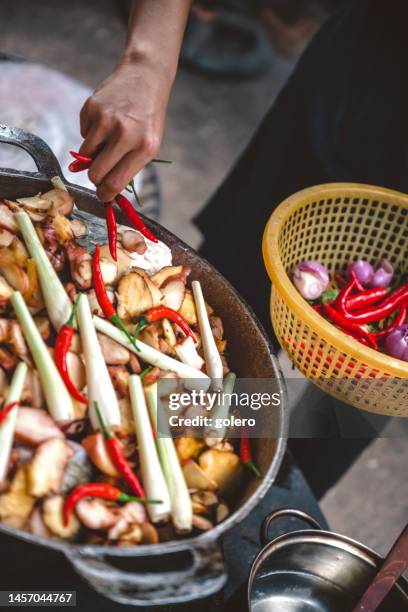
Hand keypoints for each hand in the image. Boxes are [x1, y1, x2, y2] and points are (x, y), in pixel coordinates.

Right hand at [79, 56, 172, 201]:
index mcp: (145, 147)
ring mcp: (106, 120)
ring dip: (91, 155)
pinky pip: (83, 135)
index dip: (105, 194)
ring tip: (107, 140)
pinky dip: (91, 134)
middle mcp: (125, 134)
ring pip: (84, 156)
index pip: (116, 182)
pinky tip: (105, 121)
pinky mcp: (91, 108)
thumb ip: (127, 165)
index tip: (102, 196)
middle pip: (95, 173)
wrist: (145, 77)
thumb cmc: (148, 118)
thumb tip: (102, 186)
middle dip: (95, 178)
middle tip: (99, 173)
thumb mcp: (148, 144)